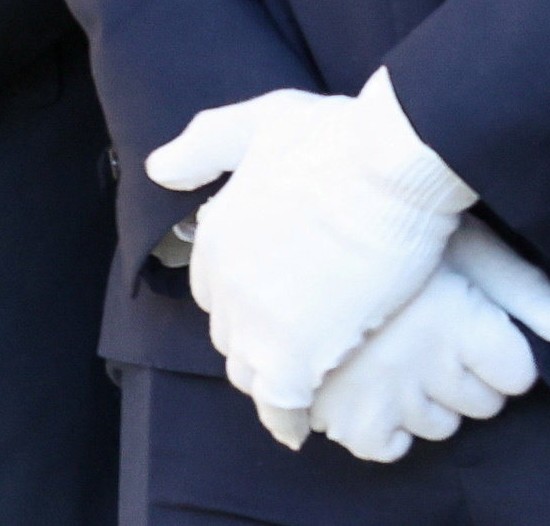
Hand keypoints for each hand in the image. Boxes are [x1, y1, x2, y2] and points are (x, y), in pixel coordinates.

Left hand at [145, 70, 477, 415]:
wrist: (392, 162)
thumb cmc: (342, 136)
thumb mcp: (266, 120)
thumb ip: (209, 142)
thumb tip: (157, 167)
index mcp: (217, 234)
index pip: (218, 283)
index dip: (251, 288)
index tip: (284, 288)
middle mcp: (224, 285)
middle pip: (232, 330)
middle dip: (260, 332)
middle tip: (302, 330)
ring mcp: (256, 324)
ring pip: (250, 370)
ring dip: (272, 374)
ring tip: (305, 373)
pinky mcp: (296, 355)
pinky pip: (280, 405)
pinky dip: (285, 419)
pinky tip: (297, 428)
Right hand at [294, 217, 549, 462]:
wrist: (316, 235)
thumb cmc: (405, 233)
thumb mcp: (474, 247)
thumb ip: (529, 292)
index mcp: (462, 322)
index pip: (519, 376)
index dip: (509, 352)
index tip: (486, 325)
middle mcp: (426, 367)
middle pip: (485, 404)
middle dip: (477, 375)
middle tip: (447, 338)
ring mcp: (384, 395)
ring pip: (441, 426)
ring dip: (436, 400)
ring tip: (416, 357)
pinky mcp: (346, 413)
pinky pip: (388, 447)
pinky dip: (391, 430)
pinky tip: (389, 392)